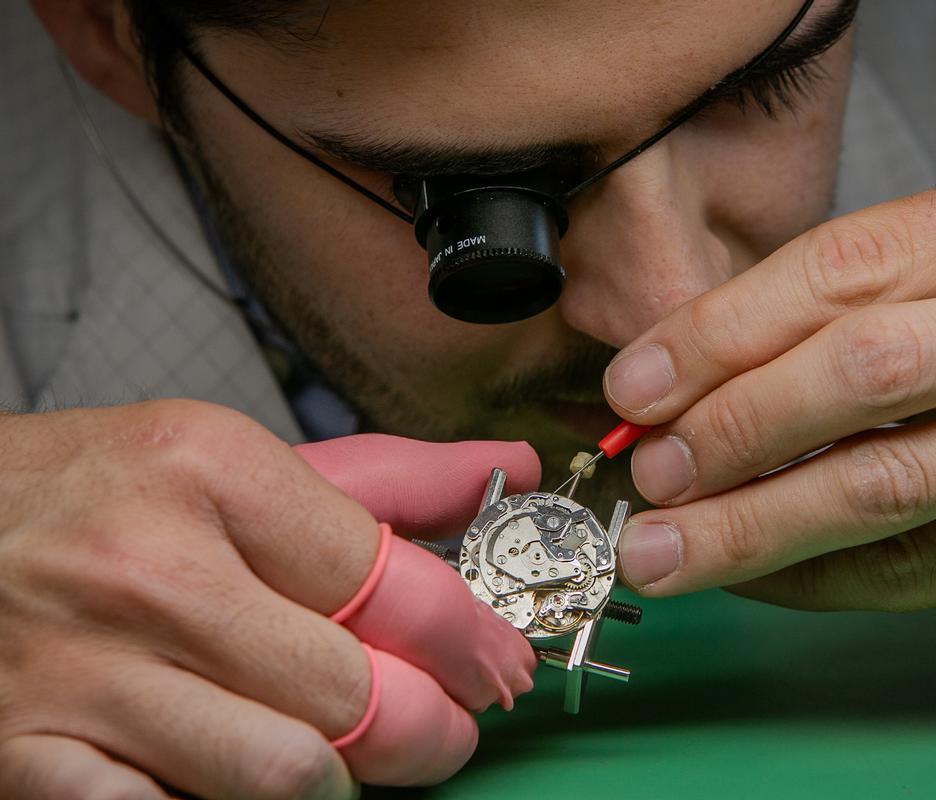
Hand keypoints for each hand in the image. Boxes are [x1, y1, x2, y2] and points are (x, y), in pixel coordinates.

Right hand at [0, 401, 539, 796]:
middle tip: (447, 725)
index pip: (393, 585)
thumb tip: (510, 470)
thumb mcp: (236, 457)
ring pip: (284, 776)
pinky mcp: (31, 758)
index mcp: (213, 475)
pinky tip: (244, 778)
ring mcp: (83, 675)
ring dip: (342, 779)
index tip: (499, 664)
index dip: (472, 641)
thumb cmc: (100, 490)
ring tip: (349, 752)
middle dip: (430, 728)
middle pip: (353, 693)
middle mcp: (150, 572)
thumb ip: (386, 476)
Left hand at [606, 158, 935, 642]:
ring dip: (750, 521)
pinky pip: (916, 563)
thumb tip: (688, 378)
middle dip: (727, 424)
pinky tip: (753, 574)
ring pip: (883, 479)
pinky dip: (815, 574)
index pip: (844, 263)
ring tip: (666, 546)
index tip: (638, 382)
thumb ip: (862, 309)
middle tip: (648, 468)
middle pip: (859, 366)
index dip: (720, 330)